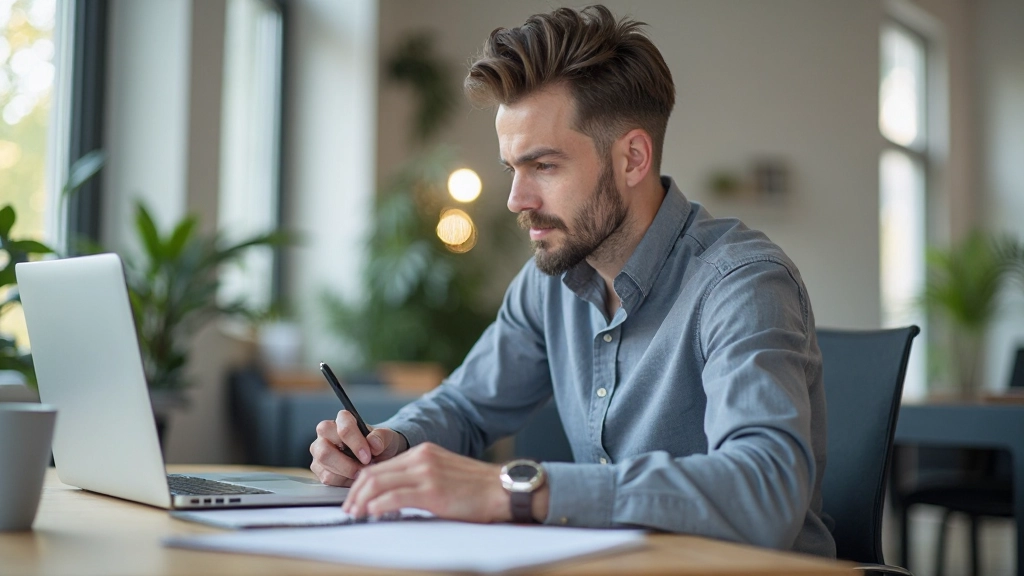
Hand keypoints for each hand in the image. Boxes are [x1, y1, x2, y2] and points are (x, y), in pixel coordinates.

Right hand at [309, 410, 407, 485]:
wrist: (378, 457)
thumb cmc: (379, 444)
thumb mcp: (387, 438)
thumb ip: (381, 437)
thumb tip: (373, 443)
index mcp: (343, 420)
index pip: (342, 427)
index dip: (355, 442)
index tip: (367, 455)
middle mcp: (326, 433)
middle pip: (325, 449)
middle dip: (346, 463)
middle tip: (363, 467)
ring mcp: (320, 451)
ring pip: (324, 465)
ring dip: (345, 472)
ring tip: (360, 471)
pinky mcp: (319, 468)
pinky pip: (326, 477)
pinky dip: (342, 480)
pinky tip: (353, 476)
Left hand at [342, 442, 513, 522]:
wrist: (503, 489)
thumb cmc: (478, 488)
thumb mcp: (444, 473)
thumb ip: (421, 478)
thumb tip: (395, 496)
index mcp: (423, 453)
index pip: (380, 466)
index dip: (362, 484)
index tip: (355, 499)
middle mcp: (421, 459)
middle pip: (374, 473)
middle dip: (356, 493)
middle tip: (349, 509)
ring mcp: (426, 474)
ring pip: (379, 484)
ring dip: (362, 501)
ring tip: (355, 514)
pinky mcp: (432, 491)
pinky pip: (395, 497)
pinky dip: (378, 506)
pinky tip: (371, 514)